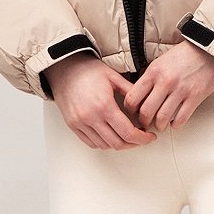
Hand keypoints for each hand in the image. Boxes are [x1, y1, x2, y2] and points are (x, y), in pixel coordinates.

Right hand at [43, 54, 158, 149]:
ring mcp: (80, 123)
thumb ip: (131, 92)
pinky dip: (104, 143)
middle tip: (141, 138)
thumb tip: (147, 103)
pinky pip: (91, 143)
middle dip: (133, 144)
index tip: (149, 136)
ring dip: (119, 144)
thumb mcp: (114, 77)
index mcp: (104, 105)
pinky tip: (111, 136)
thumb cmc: (88, 70)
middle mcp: (91, 117)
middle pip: (117, 143)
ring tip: (127, 136)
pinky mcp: (73, 125)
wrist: (64, 68)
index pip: (128, 132)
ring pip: (104, 145)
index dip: (142, 138)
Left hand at [122, 38, 213, 131]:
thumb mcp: (161, 60)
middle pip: (145, 112)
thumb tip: (140, 94)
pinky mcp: (195, 97)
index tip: (133, 113)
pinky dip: (176, 125)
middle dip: (143, 122)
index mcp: (153, 71)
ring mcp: (181, 90)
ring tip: (160, 125)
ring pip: (162, 118)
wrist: (211, 49)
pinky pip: (181, 118)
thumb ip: (150, 76)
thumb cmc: (187, 54)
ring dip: (160, 126)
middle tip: (145, 123)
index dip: (130, 109)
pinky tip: (175, 123)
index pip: (132, 97)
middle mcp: (165, 81)